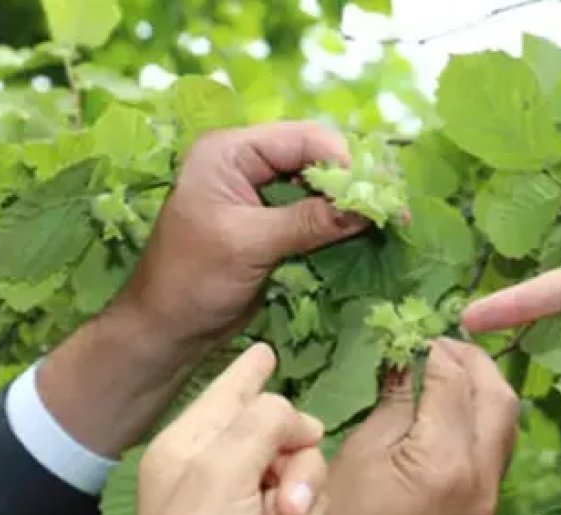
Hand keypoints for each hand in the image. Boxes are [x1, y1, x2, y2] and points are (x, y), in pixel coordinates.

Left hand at [36, 122, 364, 457]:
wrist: (165, 330)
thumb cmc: (191, 281)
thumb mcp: (248, 245)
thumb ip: (307, 222)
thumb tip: (366, 210)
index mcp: (229, 153)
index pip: (301, 139)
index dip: (343, 160)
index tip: (379, 192)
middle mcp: (245, 164)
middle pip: (314, 158)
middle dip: (352, 181)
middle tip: (394, 207)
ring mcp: (258, 194)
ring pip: (318, 186)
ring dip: (350, 203)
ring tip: (390, 221)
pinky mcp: (269, 224)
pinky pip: (313, 214)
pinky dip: (338, 224)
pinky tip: (366, 235)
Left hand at [121, 344, 328, 514]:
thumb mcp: (219, 471)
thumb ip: (264, 423)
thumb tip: (301, 422)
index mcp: (190, 449)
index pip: (227, 395)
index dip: (249, 374)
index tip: (266, 349)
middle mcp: (219, 480)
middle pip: (289, 443)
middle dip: (297, 477)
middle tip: (281, 505)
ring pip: (310, 492)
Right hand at [286, 339, 519, 514]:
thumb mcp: (360, 450)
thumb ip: (397, 399)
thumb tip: (409, 356)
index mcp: (445, 461)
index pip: (455, 381)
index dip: (435, 350)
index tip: (415, 335)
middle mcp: (481, 480)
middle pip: (499, 398)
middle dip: (474, 362)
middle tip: (440, 346)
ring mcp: (488, 501)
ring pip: (506, 425)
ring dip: (482, 390)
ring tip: (446, 372)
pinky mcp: (484, 514)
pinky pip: (495, 452)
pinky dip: (479, 421)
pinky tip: (449, 411)